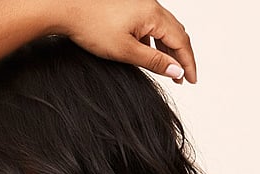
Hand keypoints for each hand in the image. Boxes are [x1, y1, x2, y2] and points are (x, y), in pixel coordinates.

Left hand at [55, 1, 196, 83]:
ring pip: (164, 29)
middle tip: (183, 79)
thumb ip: (153, 62)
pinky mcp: (131, 6)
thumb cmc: (92, 27)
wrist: (68, 8)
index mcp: (153, 15)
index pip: (181, 41)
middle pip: (176, 33)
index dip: (189, 63)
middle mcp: (151, 6)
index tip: (192, 81)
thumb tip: (176, 71)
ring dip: (169, 50)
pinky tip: (150, 53)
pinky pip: (151, 25)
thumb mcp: (125, 51)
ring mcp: (141, 4)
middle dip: (182, 57)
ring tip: (169, 70)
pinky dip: (156, 41)